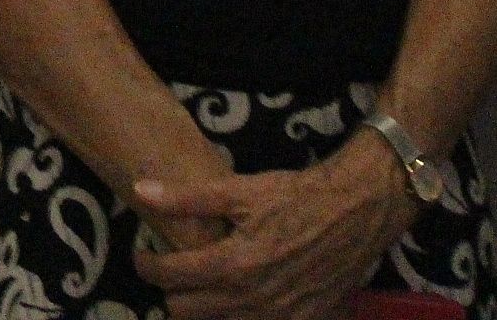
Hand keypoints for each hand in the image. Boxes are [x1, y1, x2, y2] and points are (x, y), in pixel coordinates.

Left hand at [132, 134, 417, 319]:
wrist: (356, 212)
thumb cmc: (295, 196)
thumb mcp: (239, 189)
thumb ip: (186, 198)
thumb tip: (140, 190)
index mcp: (231, 265)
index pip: (168, 277)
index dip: (146, 264)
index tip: (143, 253)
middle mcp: (251, 300)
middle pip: (184, 311)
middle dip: (171, 289)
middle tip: (173, 268)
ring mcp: (277, 317)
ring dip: (202, 309)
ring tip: (202, 284)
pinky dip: (239, 318)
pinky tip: (238, 298)